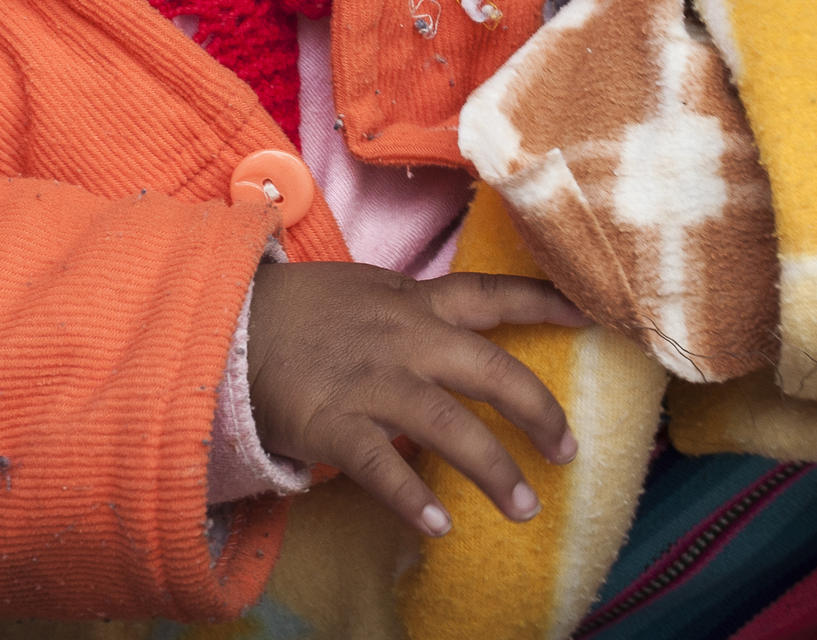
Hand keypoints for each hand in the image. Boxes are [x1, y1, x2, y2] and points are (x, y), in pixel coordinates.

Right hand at [246, 261, 585, 536]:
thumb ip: (414, 311)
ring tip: (524, 507)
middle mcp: (404, 336)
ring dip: (494, 469)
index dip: (546, 304)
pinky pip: (379, 465)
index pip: (492, 296)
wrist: (224, 320)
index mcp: (414, 301)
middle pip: (490, 369)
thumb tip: (459, 333)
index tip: (592, 316)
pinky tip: (437, 525)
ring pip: (449, 423)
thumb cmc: (299, 311)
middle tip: (567, 449)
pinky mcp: (330, 419)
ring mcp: (369, 378)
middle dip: (539, 411)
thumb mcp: (366, 291)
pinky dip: (410, 496)